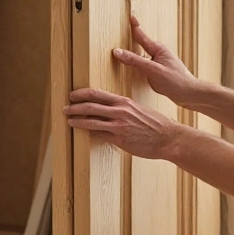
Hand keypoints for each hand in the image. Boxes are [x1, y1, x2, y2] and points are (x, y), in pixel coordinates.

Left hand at [64, 87, 180, 159]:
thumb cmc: (155, 124)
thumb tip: (109, 110)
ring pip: (91, 121)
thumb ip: (123, 109)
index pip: (96, 94)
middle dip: (74, 107)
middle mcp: (119, 111)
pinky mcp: (119, 139)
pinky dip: (89, 132)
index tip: (72, 95)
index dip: (81, 94)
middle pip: (89, 106)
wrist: (168, 137)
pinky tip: (82, 133)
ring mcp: (118, 126)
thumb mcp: (138, 109)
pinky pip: (99, 135)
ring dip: (77, 120)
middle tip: (65, 108)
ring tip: (68, 120)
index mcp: (123, 102)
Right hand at [113, 15, 200, 106]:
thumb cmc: (176, 81)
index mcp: (158, 49)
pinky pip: (144, 64)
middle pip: (141, 43)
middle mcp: (158, 53)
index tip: (130, 16)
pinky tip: (133, 65)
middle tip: (125, 27)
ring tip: (125, 45)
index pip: (142, 35)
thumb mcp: (153, 70)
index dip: (135, 25)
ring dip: (134, 50)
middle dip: (133, 36)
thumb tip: (118, 52)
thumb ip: (135, 60)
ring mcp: (158, 63)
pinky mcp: (157, 72)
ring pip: (142, 55)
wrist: (189, 94)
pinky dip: (137, 63)